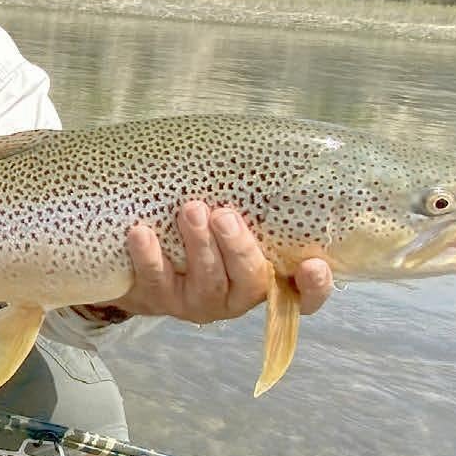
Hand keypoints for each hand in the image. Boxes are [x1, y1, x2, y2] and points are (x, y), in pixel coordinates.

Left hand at [115, 202, 333, 324]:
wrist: (141, 263)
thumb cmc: (201, 232)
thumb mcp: (229, 222)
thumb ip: (250, 204)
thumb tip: (265, 152)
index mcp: (264, 278)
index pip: (302, 295)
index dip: (313, 287)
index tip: (313, 264)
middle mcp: (235, 297)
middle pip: (249, 280)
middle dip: (238, 248)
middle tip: (225, 216)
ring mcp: (198, 302)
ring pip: (207, 280)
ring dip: (199, 245)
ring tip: (191, 211)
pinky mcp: (159, 300)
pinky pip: (156, 281)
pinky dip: (150, 257)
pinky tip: (141, 233)